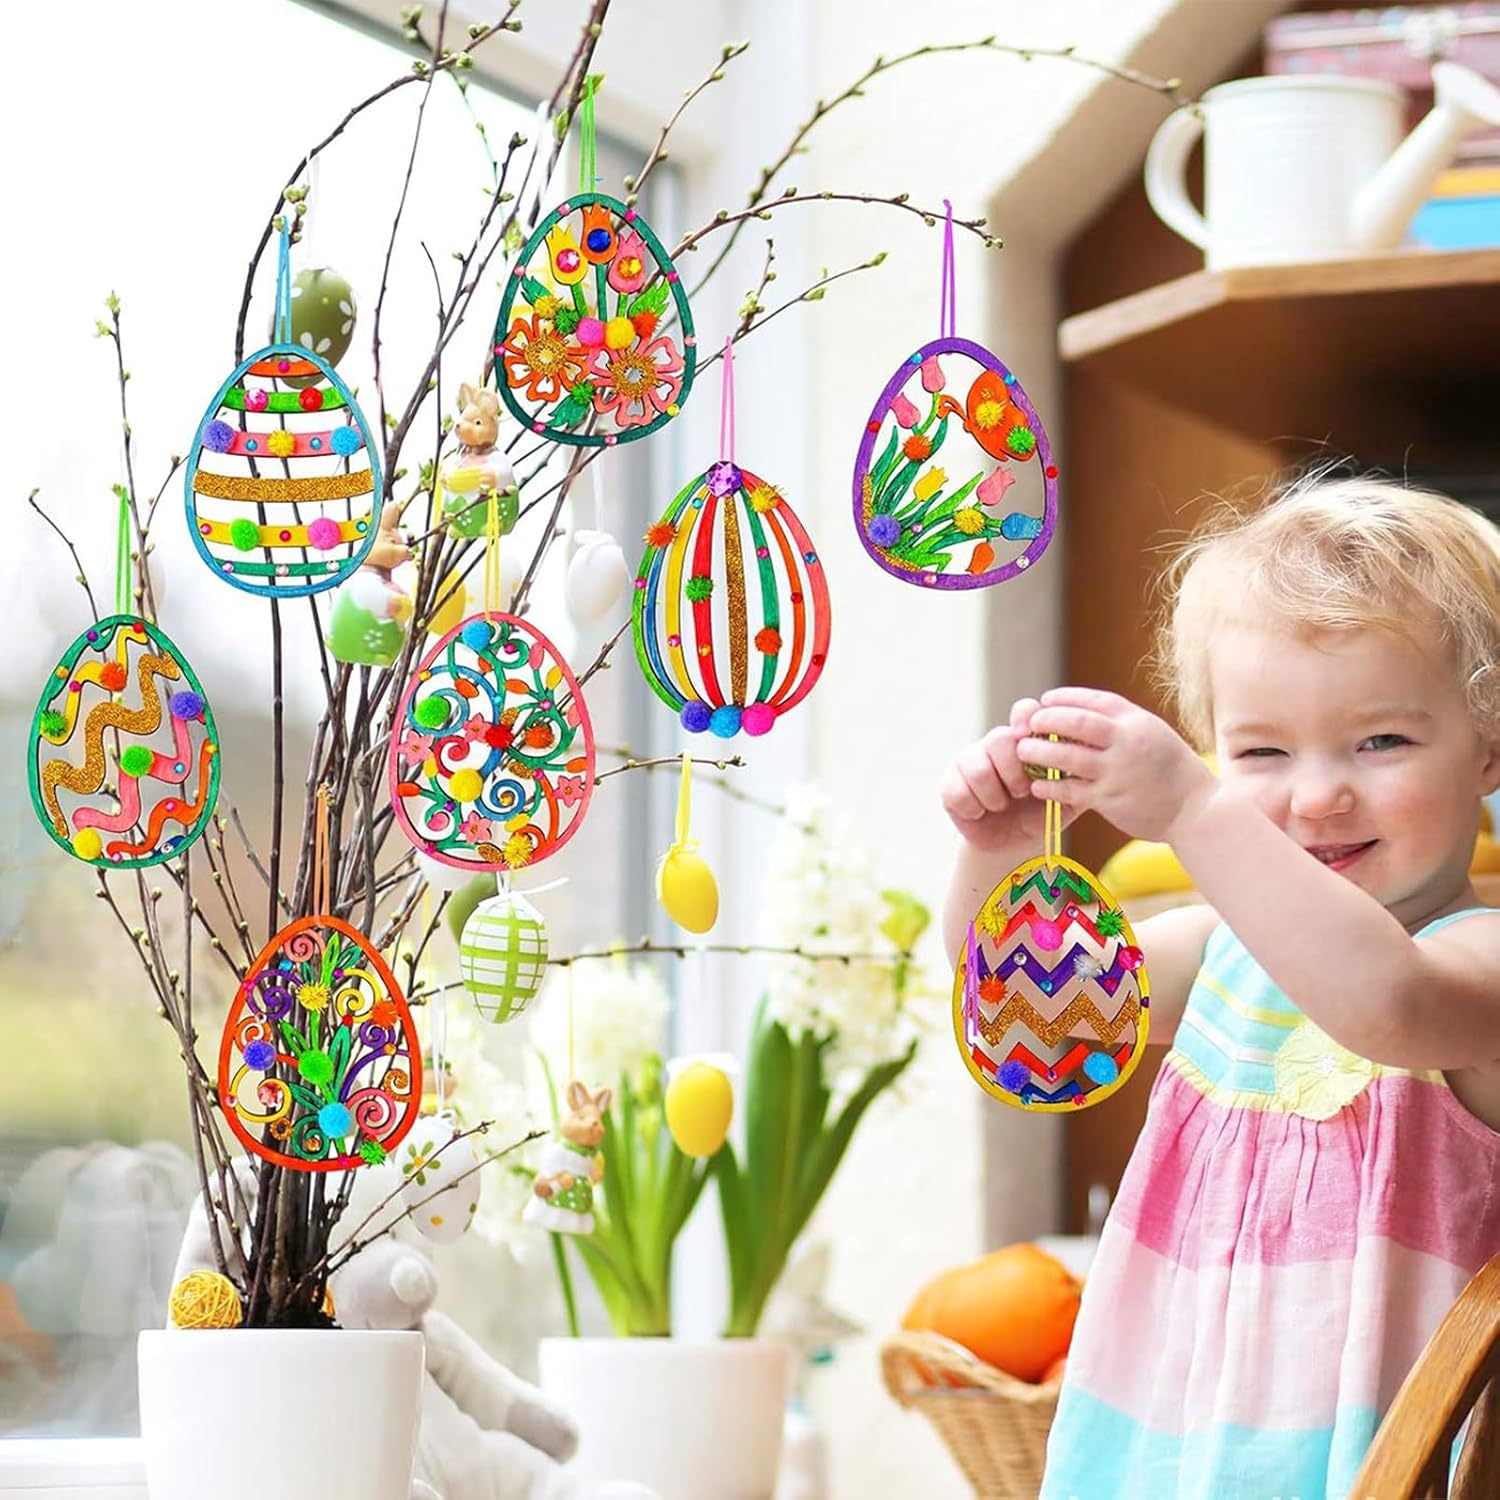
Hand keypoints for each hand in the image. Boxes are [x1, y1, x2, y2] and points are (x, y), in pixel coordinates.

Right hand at [941, 697, 1082, 852]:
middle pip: (998, 739)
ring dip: (994, 796)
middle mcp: (996, 745)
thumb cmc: (1041, 815)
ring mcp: (969, 761)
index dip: (1026, 718)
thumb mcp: (1065, 798)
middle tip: (1022, 792)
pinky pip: (957, 791)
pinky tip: (981, 813)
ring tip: (1002, 806)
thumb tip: (1081, 758)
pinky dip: (974, 808)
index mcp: (1026, 741)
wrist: (1013, 845)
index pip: (1024, 711)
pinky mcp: (949, 783)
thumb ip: (1074, 778)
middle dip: (1013, 772)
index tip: (1029, 736)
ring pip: (977, 767)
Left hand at [1016, 688, 1215, 842]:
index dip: (1066, 698)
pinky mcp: (1110, 798)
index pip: (1095, 700)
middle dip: (1048, 720)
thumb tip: (1083, 716)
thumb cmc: (1172, 771)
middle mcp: (1127, 741)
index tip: (1046, 699)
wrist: (1196, 810)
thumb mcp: (1153, 735)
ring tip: (1023, 752)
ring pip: (1067, 756)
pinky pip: (1070, 790)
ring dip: (1039, 753)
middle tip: (1030, 724)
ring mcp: (1118, 770)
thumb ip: (1122, 726)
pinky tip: (1037, 786)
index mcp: (1137, 722)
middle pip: (1077, 723)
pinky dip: (1050, 787)